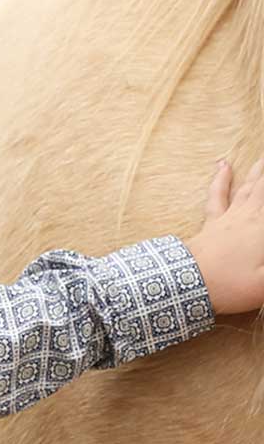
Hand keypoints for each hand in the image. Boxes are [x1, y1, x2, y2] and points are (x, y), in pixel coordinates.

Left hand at [184, 156, 263, 312]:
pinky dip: (221, 179)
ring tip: (263, 158)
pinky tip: (223, 166)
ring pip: (249, 186)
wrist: (186, 283)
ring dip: (259, 170)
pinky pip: (217, 196)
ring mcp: (229, 217)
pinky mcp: (211, 223)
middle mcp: (250, 216)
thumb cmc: (229, 285)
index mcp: (263, 228)